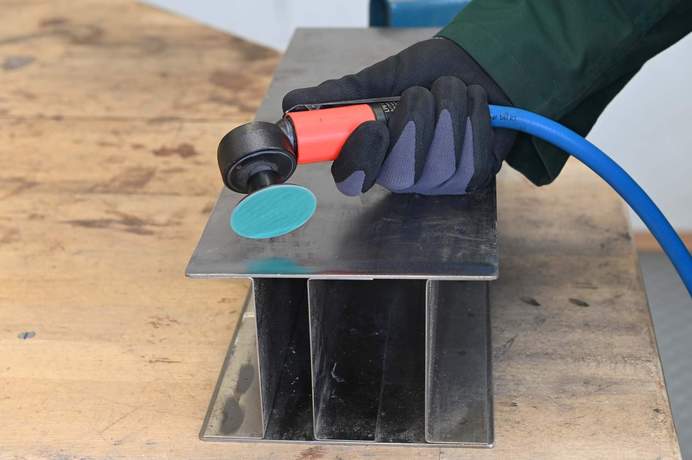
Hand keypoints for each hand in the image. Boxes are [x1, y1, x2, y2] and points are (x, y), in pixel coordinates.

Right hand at [282, 38, 514, 195]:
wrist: (477, 65)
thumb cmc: (426, 74)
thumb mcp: (381, 79)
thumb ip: (341, 96)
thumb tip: (292, 103)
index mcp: (371, 155)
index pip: (352, 179)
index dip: (361, 158)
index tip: (373, 126)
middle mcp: (401, 175)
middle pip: (400, 174)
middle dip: (415, 122)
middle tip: (420, 94)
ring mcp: (437, 181)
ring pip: (440, 161)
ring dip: (448, 110)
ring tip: (450, 91)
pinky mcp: (472, 177)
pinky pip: (472, 156)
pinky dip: (474, 117)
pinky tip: (474, 105)